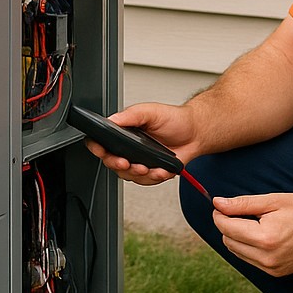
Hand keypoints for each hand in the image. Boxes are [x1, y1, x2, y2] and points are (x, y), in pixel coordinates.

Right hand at [82, 102, 196, 186]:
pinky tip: (161, 171)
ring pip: (128, 175)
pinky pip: (146, 181)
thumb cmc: (174, 119)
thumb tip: (111, 120)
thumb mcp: (150, 111)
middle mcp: (129, 148)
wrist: (195, 133)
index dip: (97, 148)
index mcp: (124, 132)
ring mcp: (140, 161)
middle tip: (126, 162)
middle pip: (111, 162)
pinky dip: (154, 178)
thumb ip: (130, 115)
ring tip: (148, 167)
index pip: (102, 142)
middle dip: (118, 165)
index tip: (102, 151)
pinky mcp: (152, 171)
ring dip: (137, 174)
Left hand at [211, 192, 292, 275]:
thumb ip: (243, 204)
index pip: (226, 228)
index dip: (219, 214)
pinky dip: (250, 247)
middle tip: (240, 212)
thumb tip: (217, 203)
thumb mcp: (274, 201)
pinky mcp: (277, 273)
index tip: (221, 206)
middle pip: (228, 241)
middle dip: (228, 226)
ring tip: (254, 223)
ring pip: (237, 252)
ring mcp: (272, 269)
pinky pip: (251, 260)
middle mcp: (267, 258)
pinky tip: (263, 235)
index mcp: (265, 238)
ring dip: (237, 237)